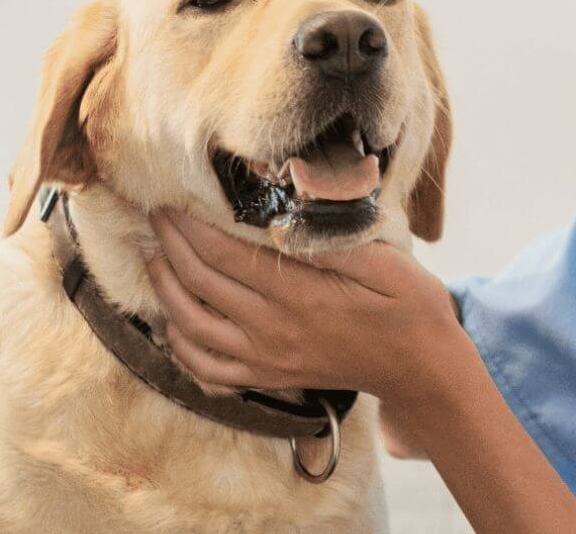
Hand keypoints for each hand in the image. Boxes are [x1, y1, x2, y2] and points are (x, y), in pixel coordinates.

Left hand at [142, 209, 465, 409]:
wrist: (422, 369)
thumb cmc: (409, 308)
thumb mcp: (389, 264)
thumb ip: (335, 242)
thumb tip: (287, 214)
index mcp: (300, 294)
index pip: (224, 253)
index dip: (189, 224)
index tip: (170, 198)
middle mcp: (274, 329)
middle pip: (199, 281)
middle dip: (169, 242)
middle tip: (155, 213)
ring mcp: (266, 358)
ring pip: (190, 323)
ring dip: (163, 286)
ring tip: (153, 254)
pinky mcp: (266, 377)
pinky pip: (206, 368)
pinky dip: (179, 342)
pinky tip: (172, 315)